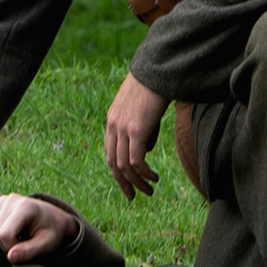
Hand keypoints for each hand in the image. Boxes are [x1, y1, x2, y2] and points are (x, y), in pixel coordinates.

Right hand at [0, 194, 78, 263]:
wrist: (52, 217)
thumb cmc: (51, 230)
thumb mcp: (47, 243)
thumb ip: (29, 251)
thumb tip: (10, 258)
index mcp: (25, 206)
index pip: (4, 234)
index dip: (11, 248)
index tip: (25, 249)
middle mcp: (9, 200)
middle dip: (5, 247)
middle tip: (22, 246)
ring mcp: (0, 201)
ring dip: (1, 242)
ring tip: (18, 238)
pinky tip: (11, 233)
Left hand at [103, 71, 168, 200]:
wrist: (158, 70)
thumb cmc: (155, 87)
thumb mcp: (142, 110)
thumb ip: (141, 130)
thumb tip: (145, 151)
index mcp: (112, 120)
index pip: (109, 153)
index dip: (117, 171)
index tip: (128, 183)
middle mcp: (113, 126)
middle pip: (112, 164)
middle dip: (124, 183)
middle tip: (134, 196)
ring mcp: (123, 128)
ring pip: (124, 166)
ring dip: (136, 182)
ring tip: (149, 190)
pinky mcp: (136, 130)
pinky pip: (136, 160)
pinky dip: (144, 173)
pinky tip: (154, 177)